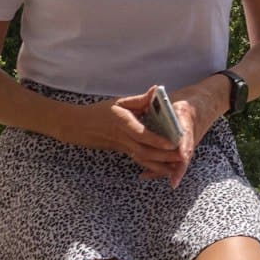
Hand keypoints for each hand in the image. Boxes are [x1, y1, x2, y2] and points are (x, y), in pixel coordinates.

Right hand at [71, 89, 192, 186]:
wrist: (78, 126)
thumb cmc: (100, 112)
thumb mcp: (119, 101)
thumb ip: (140, 99)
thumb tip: (157, 89)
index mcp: (122, 122)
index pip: (141, 133)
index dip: (157, 140)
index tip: (172, 143)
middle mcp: (123, 137)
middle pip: (145, 151)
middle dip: (164, 156)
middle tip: (182, 157)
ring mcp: (122, 146)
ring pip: (143, 159)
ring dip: (160, 165)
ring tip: (177, 167)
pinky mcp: (123, 152)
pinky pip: (139, 161)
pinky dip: (153, 167)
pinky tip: (166, 170)